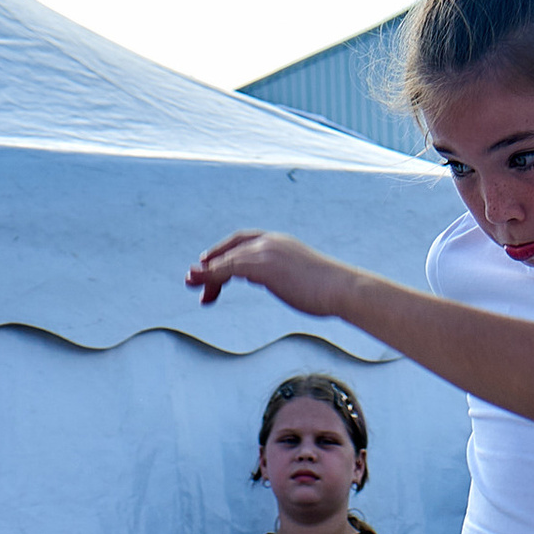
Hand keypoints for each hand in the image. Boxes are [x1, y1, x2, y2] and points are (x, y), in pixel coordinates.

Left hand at [187, 230, 347, 317]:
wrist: (343, 289)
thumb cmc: (331, 291)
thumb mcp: (304, 280)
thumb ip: (289, 277)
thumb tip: (288, 285)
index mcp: (281, 244)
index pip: (245, 242)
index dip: (226, 252)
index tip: (213, 266)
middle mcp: (271, 242)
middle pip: (232, 248)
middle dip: (211, 262)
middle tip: (194, 278)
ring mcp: (266, 251)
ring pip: (226, 259)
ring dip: (204, 272)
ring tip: (190, 283)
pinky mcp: (262, 265)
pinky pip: (227, 268)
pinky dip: (210, 275)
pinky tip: (200, 283)